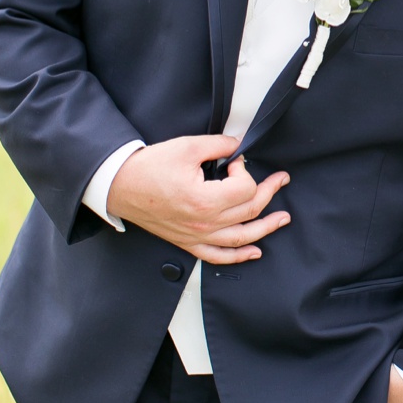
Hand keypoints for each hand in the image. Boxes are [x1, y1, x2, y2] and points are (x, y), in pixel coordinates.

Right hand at [108, 136, 290, 262]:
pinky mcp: (187, 242)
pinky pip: (217, 256)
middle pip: (250, 211)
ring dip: (266, 228)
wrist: (119, 185)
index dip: (245, 170)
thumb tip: (239, 146)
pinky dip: (238, 257)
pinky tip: (254, 252)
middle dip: (270, 192)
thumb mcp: (188, 147)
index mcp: (205, 200)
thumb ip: (220, 145)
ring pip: (241, 237)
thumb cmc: (149, 168)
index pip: (246, 188)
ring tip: (282, 219)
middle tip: (281, 179)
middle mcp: (203, 223)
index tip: (235, 161)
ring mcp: (196, 236)